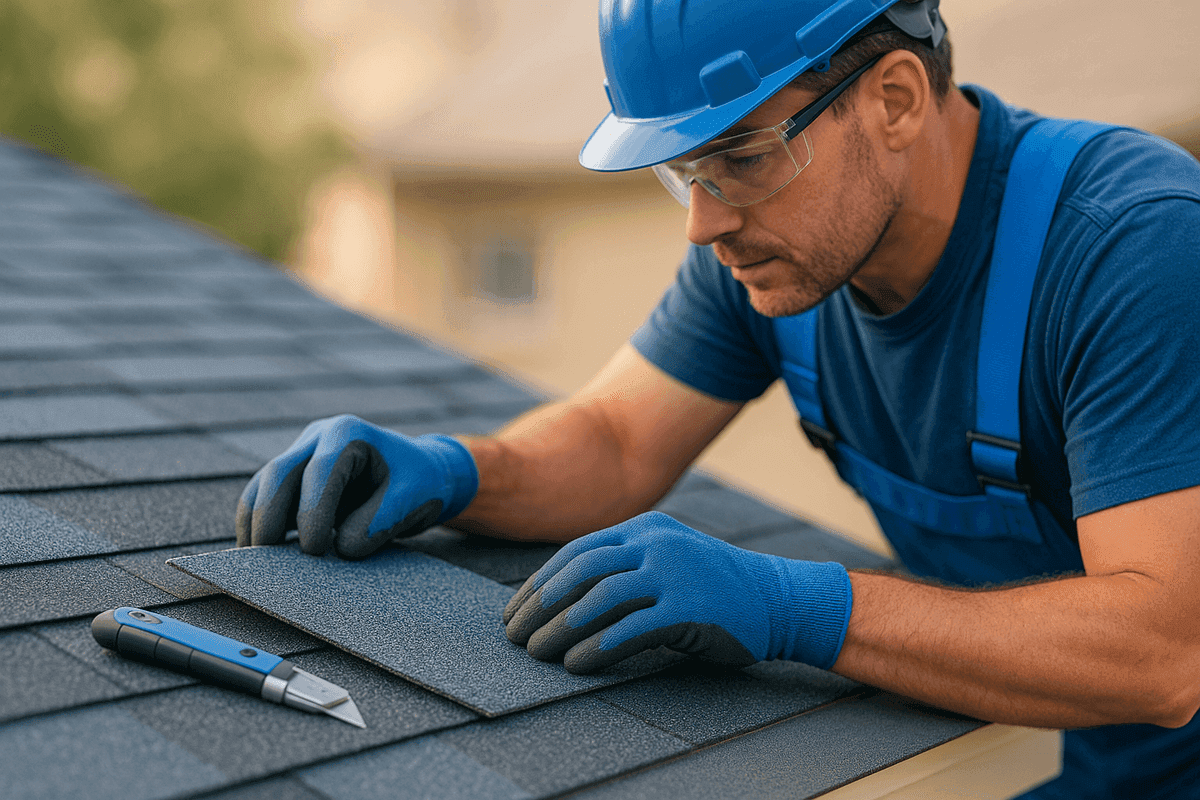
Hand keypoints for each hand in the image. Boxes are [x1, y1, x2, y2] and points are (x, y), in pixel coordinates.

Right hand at [236, 414, 477, 558]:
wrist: (422, 473)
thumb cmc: (419, 483)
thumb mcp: (409, 500)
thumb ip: (376, 522)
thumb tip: (340, 548)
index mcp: (349, 434)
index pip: (320, 472)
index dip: (312, 511)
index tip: (314, 550)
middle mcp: (319, 438)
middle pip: (279, 473)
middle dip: (268, 517)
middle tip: (266, 561)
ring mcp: (303, 454)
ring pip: (264, 485)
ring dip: (254, 522)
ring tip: (253, 563)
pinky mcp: (295, 477)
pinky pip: (266, 498)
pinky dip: (259, 524)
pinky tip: (260, 555)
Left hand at [503, 511, 851, 672]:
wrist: (779, 599)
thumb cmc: (713, 586)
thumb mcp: (666, 559)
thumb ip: (622, 568)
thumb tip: (559, 600)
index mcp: (644, 528)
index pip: (576, 552)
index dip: (539, 584)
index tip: (514, 612)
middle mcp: (655, 544)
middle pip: (580, 572)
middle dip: (540, 606)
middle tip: (515, 637)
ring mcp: (674, 574)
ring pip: (599, 599)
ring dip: (560, 628)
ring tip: (536, 653)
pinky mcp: (689, 609)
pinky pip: (630, 629)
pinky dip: (597, 647)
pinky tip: (576, 664)